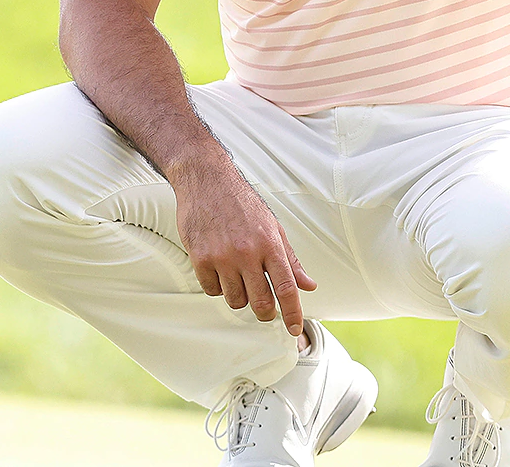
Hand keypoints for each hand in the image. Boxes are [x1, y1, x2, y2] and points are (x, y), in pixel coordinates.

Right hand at [169, 156, 315, 336]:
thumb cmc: (242, 204)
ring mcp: (222, 256)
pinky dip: (217, 286)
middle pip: (261, 302)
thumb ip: (290, 259)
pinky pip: (212, 290)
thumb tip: (308, 285)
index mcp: (270, 244)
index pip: (287, 288)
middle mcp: (247, 252)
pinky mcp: (200, 258)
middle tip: (264, 310)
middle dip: (265, 313)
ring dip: (240, 296)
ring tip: (238, 277)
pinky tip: (219, 269)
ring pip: (236, 300)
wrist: (206, 181)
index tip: (294, 329)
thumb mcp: (273, 227)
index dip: (293, 313)